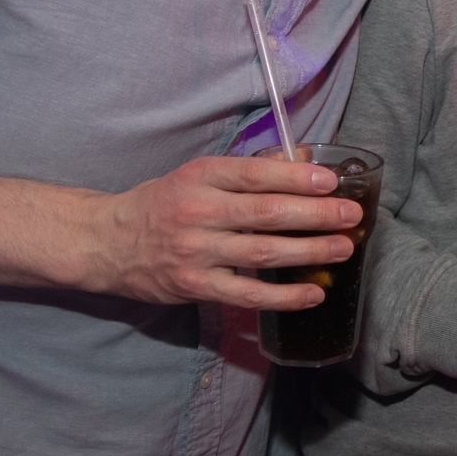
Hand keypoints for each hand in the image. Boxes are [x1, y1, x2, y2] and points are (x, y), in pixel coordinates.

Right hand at [83, 155, 358, 309]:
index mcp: (201, 177)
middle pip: (266, 214)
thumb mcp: (200, 175)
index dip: (296, 178)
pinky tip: (313, 293)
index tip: (331, 181)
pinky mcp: (194, 286)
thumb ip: (253, 169)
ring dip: (309, 252)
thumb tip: (307, 157)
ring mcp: (195, 252)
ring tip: (344, 248)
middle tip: (351, 215)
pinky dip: (283, 297)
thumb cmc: (163, 204)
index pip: (255, 175)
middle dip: (315, 215)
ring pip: (262, 254)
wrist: (105, 242)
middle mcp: (198, 213)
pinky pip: (246, 294)